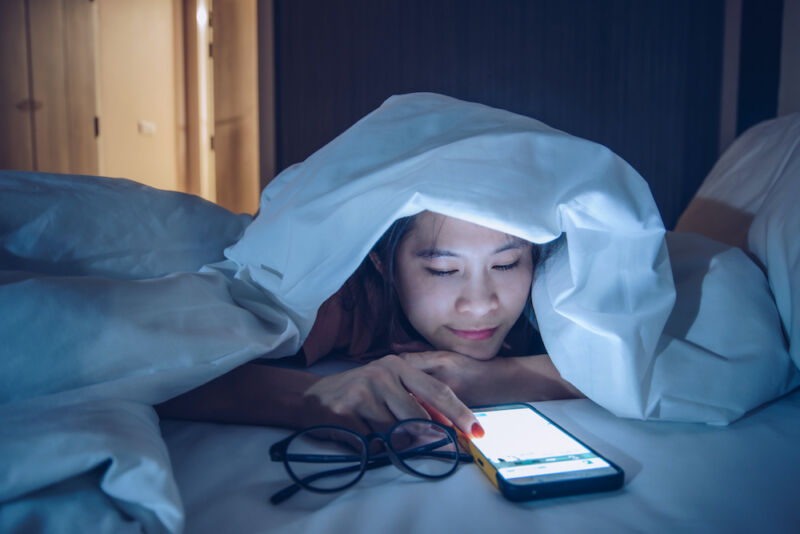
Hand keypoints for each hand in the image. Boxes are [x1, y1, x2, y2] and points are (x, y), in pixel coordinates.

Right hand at [301, 354, 481, 436]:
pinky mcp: (345, 411)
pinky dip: (370, 444)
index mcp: (398, 365)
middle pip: (418, 417)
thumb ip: (416, 403)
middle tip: (430, 445)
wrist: (309, 396)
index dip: (459, 412)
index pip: (437, 391)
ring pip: (394, 432)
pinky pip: (371, 441)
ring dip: (389, 440)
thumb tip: (446, 426)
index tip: (476, 430)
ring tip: (373, 427)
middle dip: (424, 436)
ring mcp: (363, 391)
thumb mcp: (389, 389)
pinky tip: (358, 431)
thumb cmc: (358, 394)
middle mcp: (383, 373)